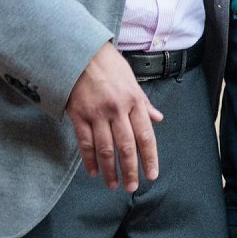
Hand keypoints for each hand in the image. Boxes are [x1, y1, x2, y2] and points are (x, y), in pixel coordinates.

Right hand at [65, 43, 162, 191]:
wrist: (80, 51)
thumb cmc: (108, 64)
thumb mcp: (131, 80)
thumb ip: (144, 102)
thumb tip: (158, 118)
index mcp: (134, 100)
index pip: (145, 136)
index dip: (149, 158)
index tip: (152, 174)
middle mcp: (117, 109)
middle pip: (126, 147)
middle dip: (130, 170)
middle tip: (133, 187)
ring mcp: (96, 113)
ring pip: (105, 149)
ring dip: (110, 171)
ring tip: (113, 185)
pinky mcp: (78, 115)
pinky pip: (85, 143)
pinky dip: (89, 160)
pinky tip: (94, 171)